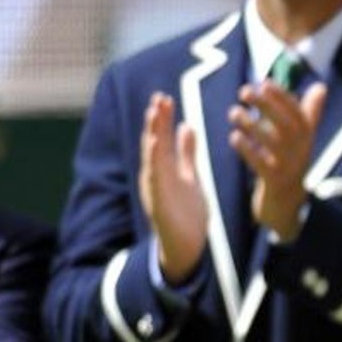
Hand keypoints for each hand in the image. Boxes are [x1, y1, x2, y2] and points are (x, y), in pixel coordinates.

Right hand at [138, 92, 206, 283]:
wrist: (186, 244)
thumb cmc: (187, 211)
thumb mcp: (189, 175)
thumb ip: (186, 153)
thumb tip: (186, 126)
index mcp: (164, 167)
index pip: (161, 137)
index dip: (162, 118)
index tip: (165, 98)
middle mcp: (156, 174)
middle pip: (154, 142)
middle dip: (155, 120)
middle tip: (159, 97)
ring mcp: (156, 187)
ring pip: (151, 156)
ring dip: (152, 134)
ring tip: (154, 113)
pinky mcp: (159, 202)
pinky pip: (155, 178)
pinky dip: (154, 160)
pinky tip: (154, 144)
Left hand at [229, 75, 327, 243]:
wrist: (288, 205)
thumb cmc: (290, 164)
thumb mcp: (302, 139)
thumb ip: (309, 112)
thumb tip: (321, 87)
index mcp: (306, 138)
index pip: (297, 113)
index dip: (282, 97)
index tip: (264, 83)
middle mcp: (301, 151)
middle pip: (286, 125)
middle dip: (266, 105)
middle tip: (244, 92)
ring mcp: (289, 167)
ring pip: (272, 143)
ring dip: (252, 125)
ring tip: (234, 112)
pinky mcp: (275, 183)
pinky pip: (262, 164)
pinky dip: (247, 149)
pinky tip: (234, 137)